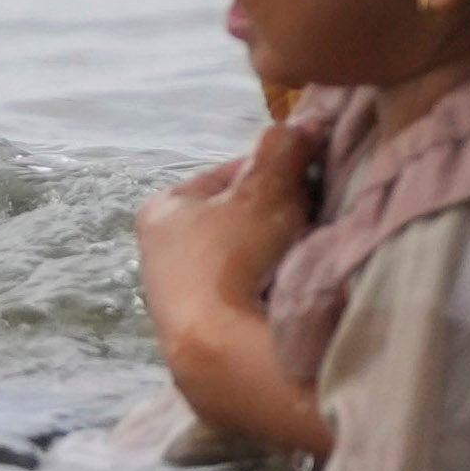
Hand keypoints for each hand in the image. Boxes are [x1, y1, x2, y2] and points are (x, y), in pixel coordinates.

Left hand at [134, 116, 326, 449]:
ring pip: (236, 264)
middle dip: (273, 219)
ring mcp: (172, 299)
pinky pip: (239, 302)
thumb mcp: (264, 192)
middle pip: (231, 221)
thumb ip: (282, 152)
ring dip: (270, 260)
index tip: (310, 181)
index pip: (228, 176)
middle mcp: (156, 252)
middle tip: (313, 222)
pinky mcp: (194, 338)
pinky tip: (287, 300)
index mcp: (163, 208)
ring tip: (305, 262)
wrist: (218, 349)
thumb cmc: (234, 256)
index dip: (274, 173)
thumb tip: (304, 121)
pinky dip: (263, 297)